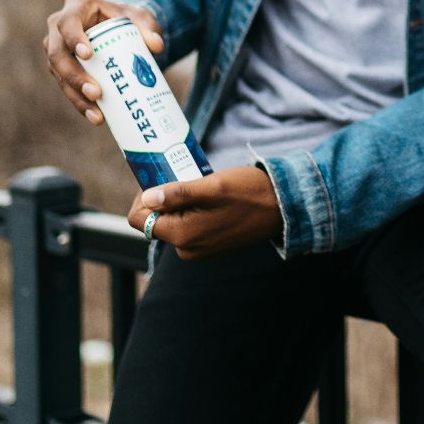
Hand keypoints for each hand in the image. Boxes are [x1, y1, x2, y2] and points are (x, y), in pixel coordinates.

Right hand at [44, 0, 164, 124]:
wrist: (118, 30)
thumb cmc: (127, 19)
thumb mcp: (140, 18)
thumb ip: (149, 27)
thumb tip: (157, 46)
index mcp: (77, 7)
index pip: (68, 22)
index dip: (73, 39)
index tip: (88, 55)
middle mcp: (58, 27)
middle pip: (57, 53)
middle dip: (74, 76)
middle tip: (96, 92)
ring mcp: (57, 49)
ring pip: (58, 74)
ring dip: (75, 95)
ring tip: (97, 112)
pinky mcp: (61, 68)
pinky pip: (66, 87)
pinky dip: (80, 103)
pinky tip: (95, 116)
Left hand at [127, 166, 283, 260]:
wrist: (283, 208)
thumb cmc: (249, 193)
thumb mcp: (211, 187)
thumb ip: (177, 194)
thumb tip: (148, 199)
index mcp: (182, 235)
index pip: (140, 219)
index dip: (144, 195)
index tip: (161, 176)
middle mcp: (187, 248)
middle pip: (156, 220)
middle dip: (164, 197)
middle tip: (184, 174)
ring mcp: (199, 249)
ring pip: (173, 221)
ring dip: (180, 201)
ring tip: (201, 183)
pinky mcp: (210, 245)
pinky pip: (189, 226)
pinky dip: (192, 209)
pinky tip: (210, 195)